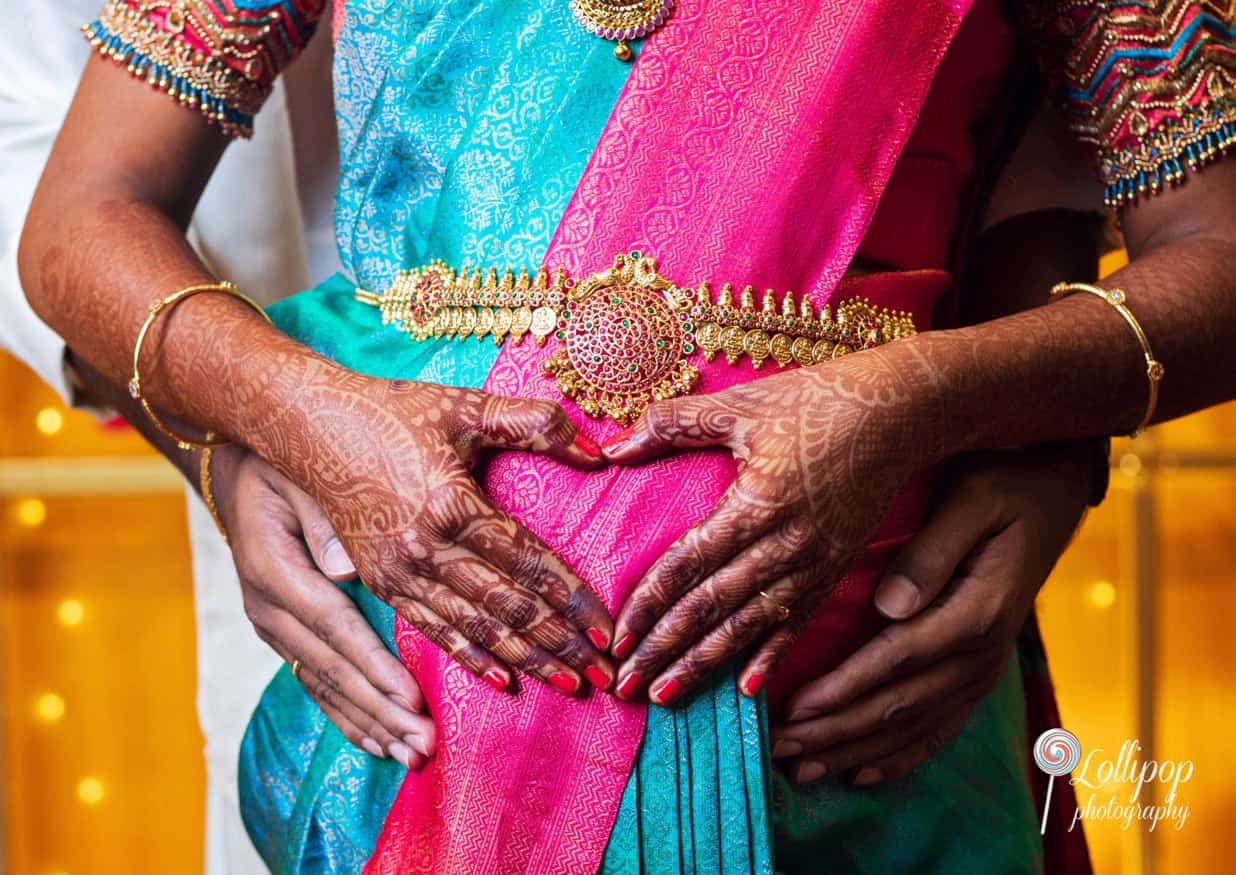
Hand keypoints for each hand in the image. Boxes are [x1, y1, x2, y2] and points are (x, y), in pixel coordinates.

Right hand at [211, 447, 433, 768]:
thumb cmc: (280, 460)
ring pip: (323, 685)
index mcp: (274, 570)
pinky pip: (316, 683)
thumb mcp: (295, 472)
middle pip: (331, 669)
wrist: (238, 465)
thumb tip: (346, 570)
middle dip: (380, 710)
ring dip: (369, 724)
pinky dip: (347, 716)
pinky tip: (377, 745)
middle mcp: (268, 607)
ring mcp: (273, 626)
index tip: (412, 698)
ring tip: (410, 758)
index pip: (333, 626)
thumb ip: (321, 517)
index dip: (372, 666)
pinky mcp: (283, 634)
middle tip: (424, 744)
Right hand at [280, 375, 616, 695]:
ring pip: (474, 627)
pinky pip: (432, 629)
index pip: (529, 562)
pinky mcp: (380, 582)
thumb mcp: (468, 407)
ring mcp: (399, 570)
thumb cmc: (396, 411)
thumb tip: (600, 452)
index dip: (572, 600)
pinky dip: (470, 656)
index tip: (608, 631)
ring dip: (524, 659)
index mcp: (453, 503)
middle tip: (604, 675)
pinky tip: (503, 681)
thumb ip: (535, 423)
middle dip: (559, 644)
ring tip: (568, 685)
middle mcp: (426, 546)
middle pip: (507, 606)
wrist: (311, 426)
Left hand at [604, 356, 931, 704]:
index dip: (649, 605)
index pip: (688, 564)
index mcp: (756, 502)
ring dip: (705, 663)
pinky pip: (797, 622)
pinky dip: (771, 657)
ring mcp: (814, 562)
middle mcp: (785, 543)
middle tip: (627, 687)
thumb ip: (674, 423)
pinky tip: (747, 690)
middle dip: (666, 650)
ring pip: (749, 624)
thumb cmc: (820, 400)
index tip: (616, 639)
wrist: (905, 412)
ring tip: (667, 697)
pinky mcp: (836, 568)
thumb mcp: (743, 403)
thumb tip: (613, 448)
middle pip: (713, 606)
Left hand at [770, 445, 1090, 784]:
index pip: (896, 660)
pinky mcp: (977, 674)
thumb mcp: (973, 498)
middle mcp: (981, 653)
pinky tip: (859, 775)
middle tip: (775, 748)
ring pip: (910, 727)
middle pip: (896, 706)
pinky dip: (897, 757)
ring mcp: (981, 670)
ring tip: (799, 770)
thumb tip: (890, 603)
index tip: (792, 707)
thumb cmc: (1004, 484)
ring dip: (852, 751)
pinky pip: (938, 729)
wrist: (1053, 494)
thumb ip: (933, 550)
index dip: (842, 689)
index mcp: (976, 611)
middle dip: (832, 733)